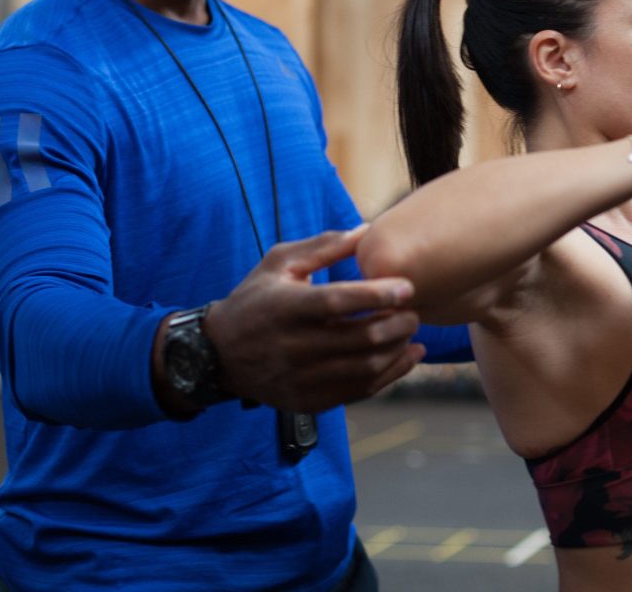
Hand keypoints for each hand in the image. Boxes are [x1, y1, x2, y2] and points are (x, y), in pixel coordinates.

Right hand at [204, 226, 424, 412]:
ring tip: (411, 332)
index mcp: (286, 307)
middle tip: (414, 311)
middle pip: (359, 338)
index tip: (407, 287)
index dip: (377, 295)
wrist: (218, 355)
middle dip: (397, 324)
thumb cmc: (255, 300)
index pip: (338, 302)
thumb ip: (323, 246)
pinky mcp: (308, 400)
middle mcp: (293, 346)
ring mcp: (300, 378)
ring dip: (398, 350)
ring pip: (365, 368)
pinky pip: (359, 391)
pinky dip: (390, 375)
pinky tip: (406, 357)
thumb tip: (366, 231)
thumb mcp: (279, 263)